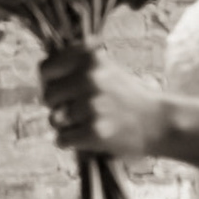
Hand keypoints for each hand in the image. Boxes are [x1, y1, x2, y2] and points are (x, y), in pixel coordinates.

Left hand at [40, 47, 168, 159]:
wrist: (158, 122)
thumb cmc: (124, 95)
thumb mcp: (103, 67)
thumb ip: (73, 65)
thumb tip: (41, 72)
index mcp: (90, 57)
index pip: (45, 68)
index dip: (49, 81)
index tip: (62, 88)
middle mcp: (90, 78)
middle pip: (47, 96)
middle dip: (57, 106)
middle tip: (78, 109)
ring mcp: (93, 105)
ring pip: (54, 120)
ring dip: (66, 125)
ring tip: (89, 122)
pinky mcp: (95, 131)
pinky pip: (61, 139)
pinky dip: (70, 142)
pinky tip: (89, 136)